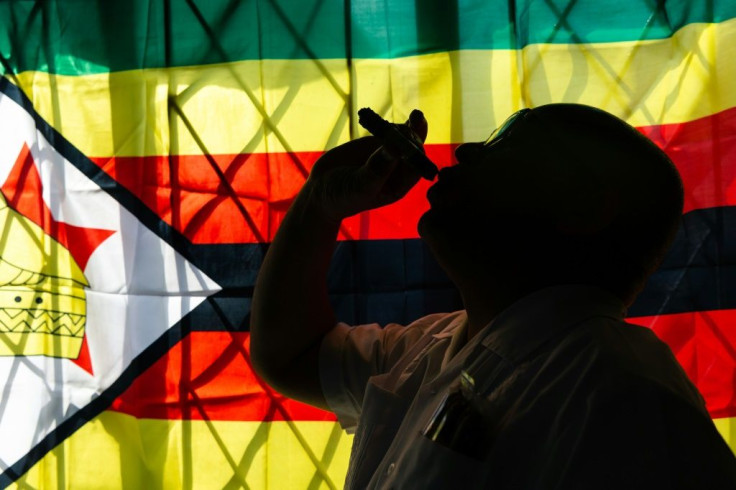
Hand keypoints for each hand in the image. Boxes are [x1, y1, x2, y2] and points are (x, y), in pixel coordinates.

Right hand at [303, 109, 427, 222]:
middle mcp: (398, 168)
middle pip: (414, 145)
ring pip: (401, 134)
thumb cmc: (344, 196)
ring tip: (388, 121)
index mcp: (401, 184)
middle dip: (415, 132)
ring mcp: (387, 152)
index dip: (417, 150)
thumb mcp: (361, 186)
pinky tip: (374, 116)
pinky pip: (385, 128)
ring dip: (400, 123)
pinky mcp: (374, 142)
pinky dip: (382, 121)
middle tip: (414, 117)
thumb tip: (397, 147)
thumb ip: (378, 168)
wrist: (321, 190)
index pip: (418, 164)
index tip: (411, 138)